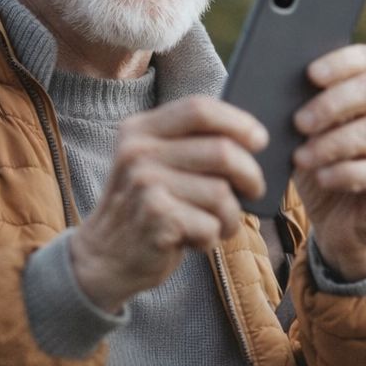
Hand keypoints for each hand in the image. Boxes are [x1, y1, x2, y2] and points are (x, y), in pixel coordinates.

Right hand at [69, 97, 266, 310]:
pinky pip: (210, 224)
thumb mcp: (155, 163)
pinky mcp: (155, 218)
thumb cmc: (147, 207)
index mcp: (139, 129)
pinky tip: (195, 239)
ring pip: (221, 193)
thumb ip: (189, 144)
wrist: (105, 257)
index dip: (238, 121)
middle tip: (253, 190)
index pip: (199, 108)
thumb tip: (253, 138)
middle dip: (250, 175)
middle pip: (221, 151)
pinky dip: (212, 238)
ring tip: (217, 224)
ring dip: (231, 216)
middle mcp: (137, 151)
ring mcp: (144, 184)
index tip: (260, 139)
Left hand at [291, 44, 365, 280]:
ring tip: (301, 158)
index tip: (310, 74)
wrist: (337, 223)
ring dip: (331, 144)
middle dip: (330, 104)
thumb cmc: (316, 169)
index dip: (341, 61)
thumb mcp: (300, 139)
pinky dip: (345, 173)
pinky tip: (322, 178)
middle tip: (298, 123)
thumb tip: (267, 94)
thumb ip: (295, 113)